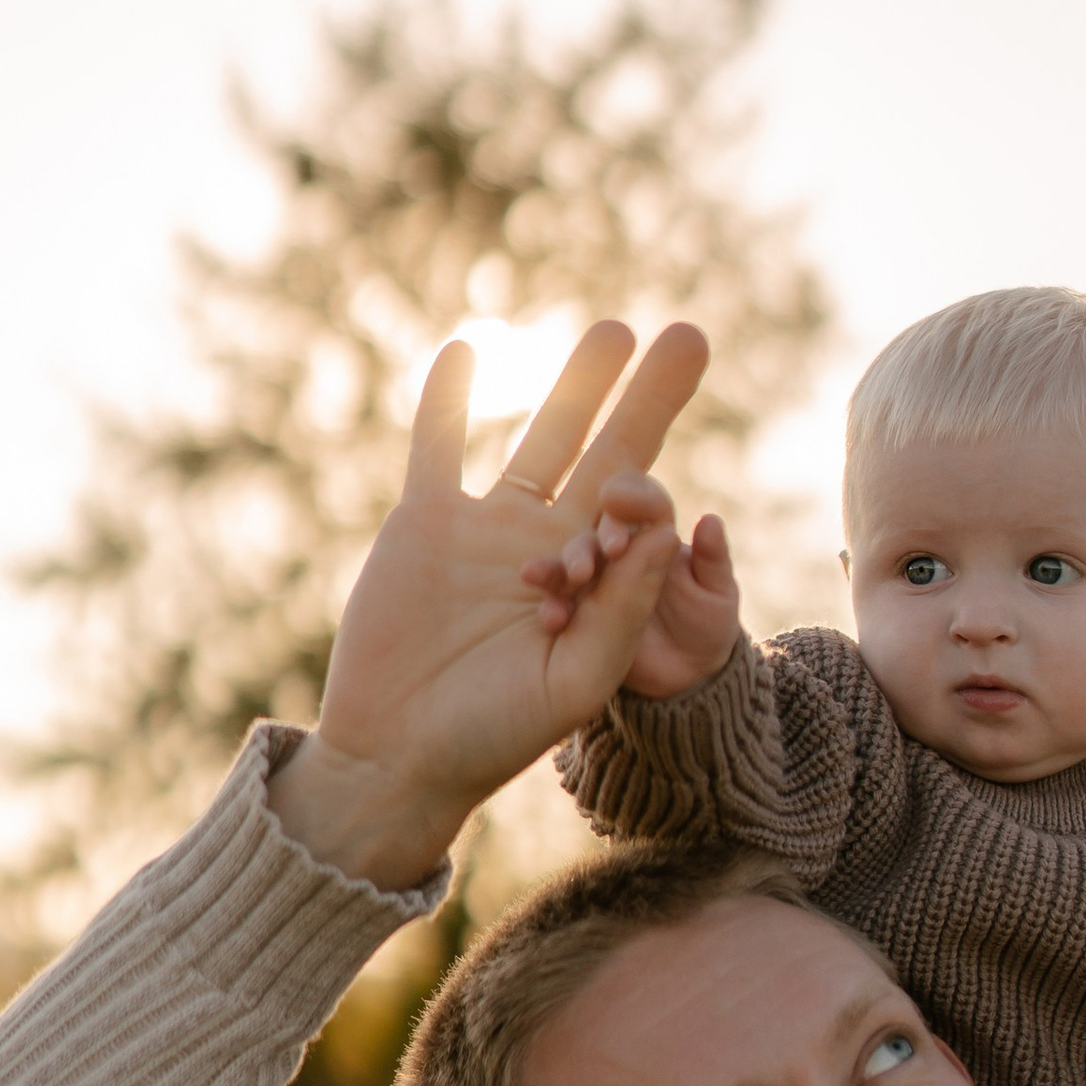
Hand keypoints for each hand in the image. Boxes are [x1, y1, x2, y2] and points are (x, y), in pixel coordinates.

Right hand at [267, 320, 708, 890]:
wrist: (396, 757)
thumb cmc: (493, 736)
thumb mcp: (576, 682)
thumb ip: (623, 609)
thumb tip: (666, 528)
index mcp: (599, 588)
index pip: (640, 518)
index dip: (642, 504)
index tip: (626, 511)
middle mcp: (551, 546)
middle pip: (610, 453)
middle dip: (649, 397)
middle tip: (689, 337)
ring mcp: (487, 529)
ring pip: (540, 436)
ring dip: (575, 383)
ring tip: (615, 328)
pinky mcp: (425, 523)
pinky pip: (438, 446)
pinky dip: (447, 399)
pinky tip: (467, 348)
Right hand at [525, 495, 742, 698]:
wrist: (685, 673)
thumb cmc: (707, 623)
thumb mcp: (717, 595)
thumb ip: (713, 560)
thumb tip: (712, 521)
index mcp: (655, 534)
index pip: (642, 502)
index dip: (631, 497)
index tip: (617, 500)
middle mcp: (621, 549)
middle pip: (600, 528)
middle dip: (599, 535)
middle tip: (609, 551)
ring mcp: (596, 578)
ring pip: (573, 560)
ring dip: (564, 564)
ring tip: (573, 578)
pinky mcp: (577, 609)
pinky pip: (558, 601)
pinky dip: (551, 604)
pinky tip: (551, 617)